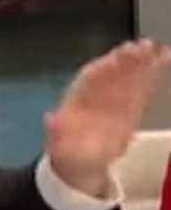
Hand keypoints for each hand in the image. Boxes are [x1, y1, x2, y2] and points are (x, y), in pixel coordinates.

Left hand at [45, 38, 170, 196]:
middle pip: (111, 72)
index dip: (102, 66)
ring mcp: (113, 99)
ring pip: (128, 77)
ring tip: (158, 49)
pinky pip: (141, 88)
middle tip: (144, 45)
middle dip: (126, 59)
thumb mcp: (57, 145)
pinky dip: (152, 74)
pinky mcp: (129, 107)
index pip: (89, 78)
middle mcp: (95, 95)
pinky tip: (163, 59)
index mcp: (76, 100)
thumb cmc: (66, 152)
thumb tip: (49, 119)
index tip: (116, 56)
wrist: (80, 163)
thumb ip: (54, 131)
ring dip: (142, 62)